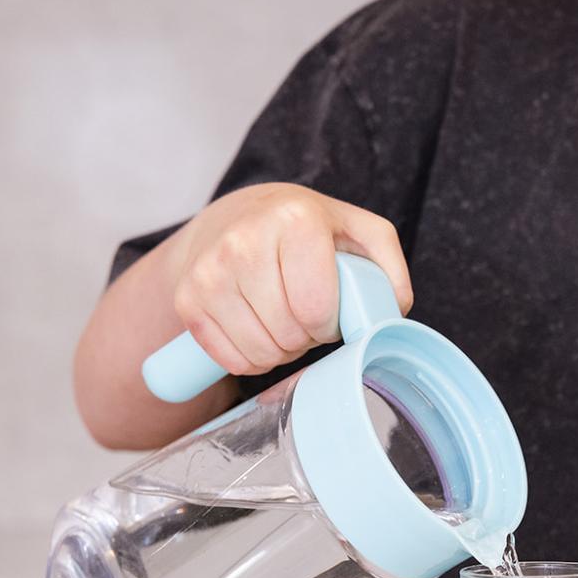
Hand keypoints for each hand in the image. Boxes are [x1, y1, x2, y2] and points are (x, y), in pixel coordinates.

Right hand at [172, 183, 411, 376]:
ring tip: (283, 322)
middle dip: (305, 337)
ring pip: (258, 352)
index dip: (328, 323)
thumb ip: (390, 271)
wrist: (235, 217)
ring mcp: (209, 271)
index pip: (315, 306)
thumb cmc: (307, 230)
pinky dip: (250, 358)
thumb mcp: (360, 233)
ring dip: (279, 351)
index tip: (327, 309)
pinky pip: (229, 359)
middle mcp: (244, 241)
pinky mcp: (188, 298)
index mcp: (295, 219)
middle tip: (304, 315)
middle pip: (288, 333)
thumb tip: (387, 318)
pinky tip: (257, 329)